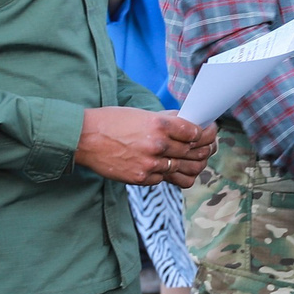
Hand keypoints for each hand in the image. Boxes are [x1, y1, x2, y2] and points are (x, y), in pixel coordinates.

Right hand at [75, 107, 215, 186]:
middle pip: (195, 152)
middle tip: (209, 145)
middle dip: (207, 148)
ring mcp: (150, 165)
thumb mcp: (141, 114)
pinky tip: (168, 167)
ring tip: (195, 159)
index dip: (207, 132)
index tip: (209, 131)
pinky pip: (166, 180)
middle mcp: (157, 146)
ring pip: (186, 170)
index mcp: (159, 125)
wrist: (83, 139)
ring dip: (194, 165)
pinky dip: (170, 174)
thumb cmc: (112, 122)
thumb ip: (167, 121)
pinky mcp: (142, 179)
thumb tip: (190, 124)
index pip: (195, 132)